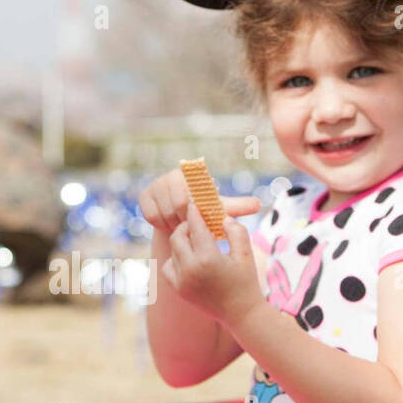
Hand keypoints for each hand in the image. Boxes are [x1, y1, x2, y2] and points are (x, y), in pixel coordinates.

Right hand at [139, 167, 259, 237]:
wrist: (182, 222)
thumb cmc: (204, 216)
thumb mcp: (219, 212)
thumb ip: (237, 207)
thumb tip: (258, 204)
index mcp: (191, 175)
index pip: (190, 196)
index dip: (193, 213)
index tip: (197, 220)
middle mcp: (171, 176)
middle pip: (175, 204)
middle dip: (183, 221)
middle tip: (189, 226)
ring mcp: (156, 185)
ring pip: (162, 211)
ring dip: (172, 224)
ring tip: (180, 225)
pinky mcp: (144, 196)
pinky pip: (151, 215)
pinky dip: (160, 224)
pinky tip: (168, 224)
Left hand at [162, 201, 265, 328]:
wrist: (240, 314)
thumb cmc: (246, 282)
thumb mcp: (246, 254)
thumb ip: (236, 231)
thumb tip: (222, 218)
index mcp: (208, 258)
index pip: (195, 227)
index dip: (194, 213)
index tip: (194, 204)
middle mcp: (191, 270)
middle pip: (178, 237)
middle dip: (185, 226)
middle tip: (195, 222)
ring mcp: (182, 282)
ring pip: (173, 251)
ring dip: (181, 242)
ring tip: (194, 239)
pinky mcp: (178, 290)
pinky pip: (169, 267)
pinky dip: (175, 259)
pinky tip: (188, 258)